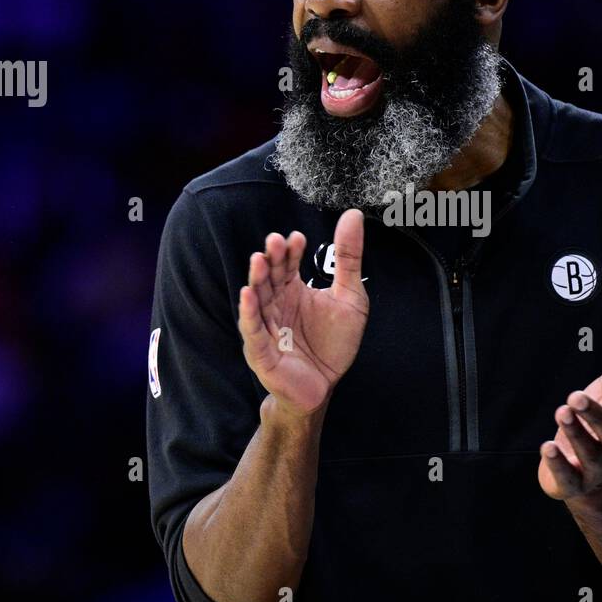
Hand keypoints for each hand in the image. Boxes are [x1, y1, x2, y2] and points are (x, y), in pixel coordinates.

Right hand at [237, 209, 369, 420]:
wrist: (327, 386)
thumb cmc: (334, 343)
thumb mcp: (350, 296)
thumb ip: (348, 258)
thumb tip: (353, 215)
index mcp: (293, 289)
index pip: (288, 264)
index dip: (290, 251)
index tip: (297, 238)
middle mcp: (275, 304)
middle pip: (270, 277)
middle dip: (272, 259)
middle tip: (276, 241)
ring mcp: (266, 326)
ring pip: (258, 299)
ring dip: (257, 280)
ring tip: (260, 260)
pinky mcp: (261, 351)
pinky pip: (253, 330)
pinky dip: (248, 313)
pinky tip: (247, 295)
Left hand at [538, 334, 601, 500]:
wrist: (585, 472)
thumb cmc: (600, 424)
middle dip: (596, 415)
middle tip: (576, 396)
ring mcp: (596, 470)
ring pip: (590, 455)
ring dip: (576, 433)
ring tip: (562, 411)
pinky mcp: (572, 484)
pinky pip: (567, 478)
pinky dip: (557, 464)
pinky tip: (546, 447)